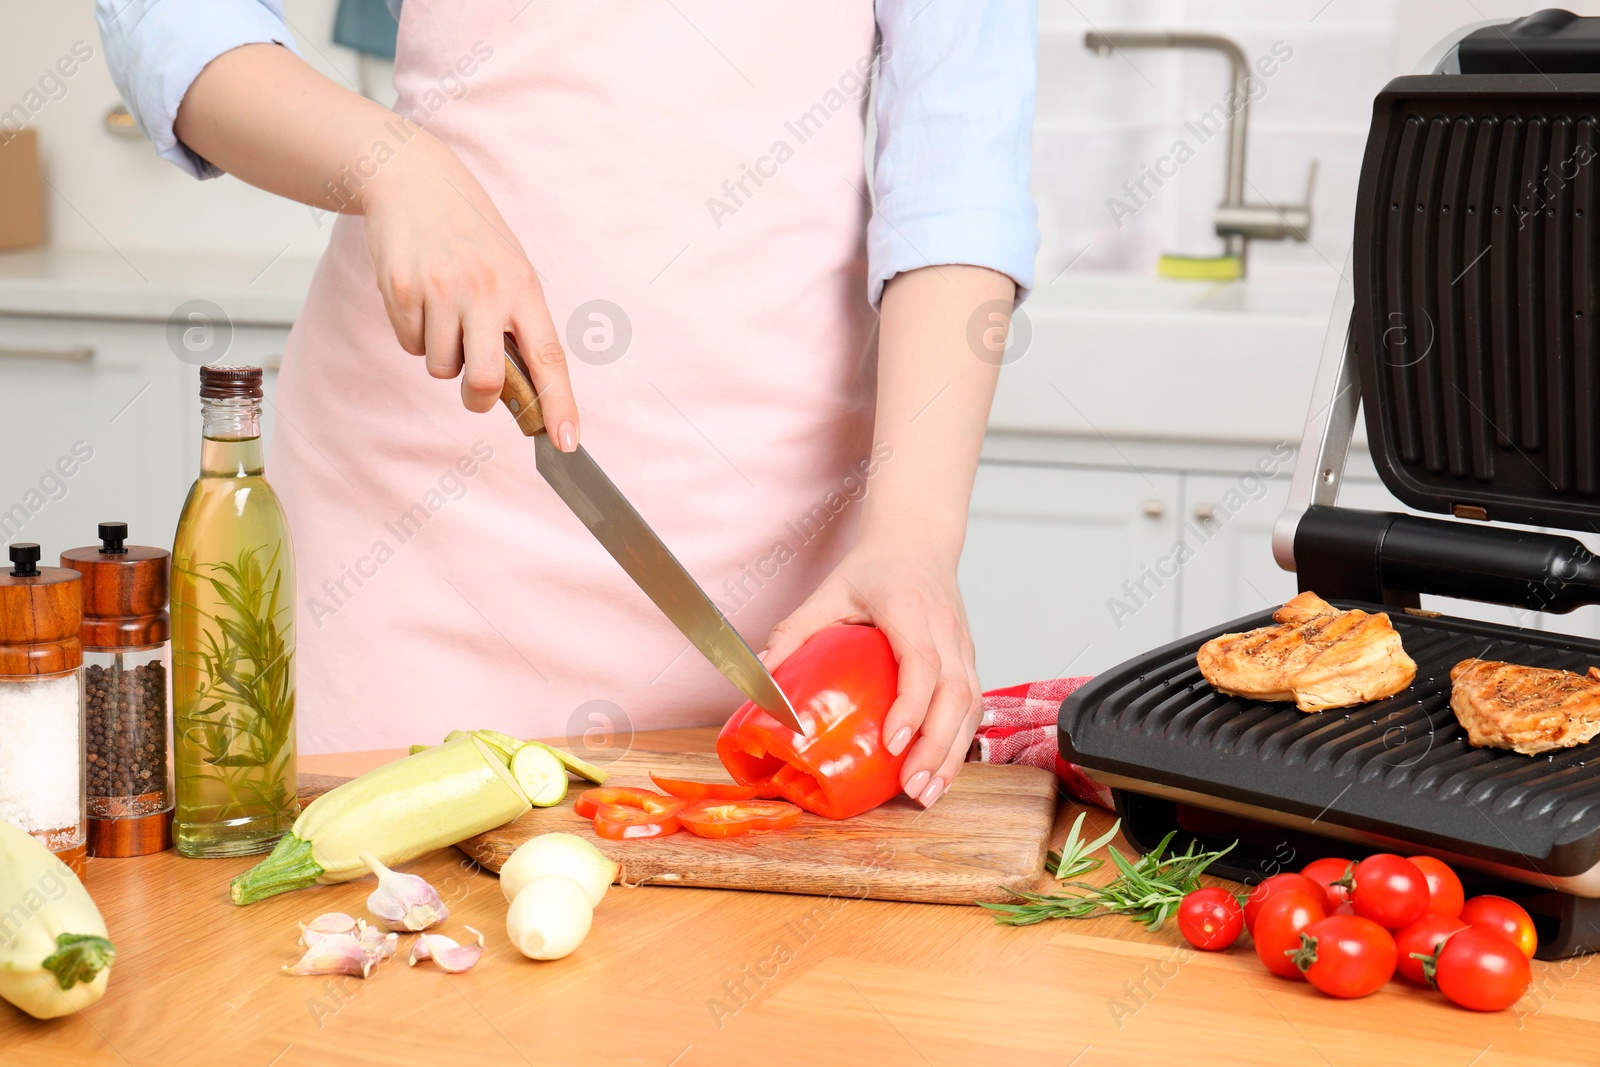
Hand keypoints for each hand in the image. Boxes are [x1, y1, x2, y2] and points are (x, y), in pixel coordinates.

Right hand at [360, 134, 579, 439]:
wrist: (415, 181)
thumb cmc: (472, 235)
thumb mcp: (511, 270)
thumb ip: (519, 324)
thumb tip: (522, 390)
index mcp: (523, 289)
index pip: (549, 358)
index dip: (559, 405)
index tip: (567, 442)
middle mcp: (485, 291)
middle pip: (483, 380)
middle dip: (477, 399)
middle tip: (475, 391)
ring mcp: (440, 291)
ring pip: (441, 368)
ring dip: (442, 355)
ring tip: (445, 312)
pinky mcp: (400, 291)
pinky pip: (409, 346)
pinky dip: (414, 336)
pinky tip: (420, 299)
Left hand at [763, 543, 980, 808]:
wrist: (918, 540)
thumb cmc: (873, 568)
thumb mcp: (827, 592)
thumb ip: (794, 632)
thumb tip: (760, 676)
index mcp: (909, 608)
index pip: (921, 662)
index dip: (911, 705)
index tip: (893, 743)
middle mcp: (945, 628)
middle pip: (955, 693)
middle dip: (937, 746)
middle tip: (912, 788)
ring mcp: (963, 644)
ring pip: (971, 705)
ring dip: (952, 754)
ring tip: (926, 793)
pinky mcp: (969, 658)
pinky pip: (972, 705)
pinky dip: (959, 742)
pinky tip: (939, 771)